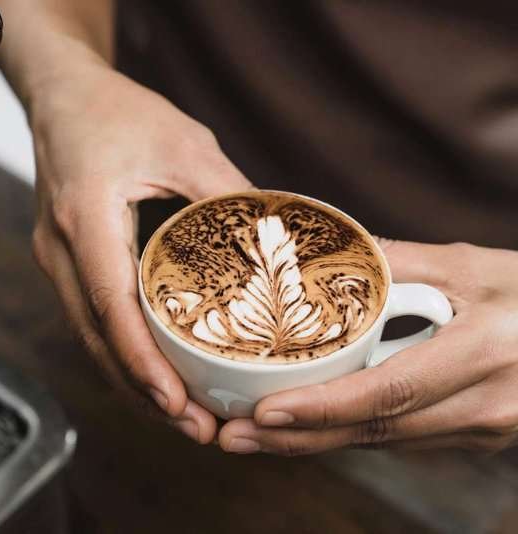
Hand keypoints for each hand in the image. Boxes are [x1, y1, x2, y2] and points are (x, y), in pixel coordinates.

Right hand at [29, 64, 252, 442]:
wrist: (62, 97)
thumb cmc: (114, 112)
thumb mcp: (183, 144)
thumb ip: (228, 194)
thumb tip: (277, 244)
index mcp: (87, 215)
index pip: (109, 301)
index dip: (140, 359)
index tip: (175, 402)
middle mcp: (61, 247)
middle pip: (96, 337)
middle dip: (142, 390)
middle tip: (196, 428)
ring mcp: (55, 258)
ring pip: (89, 337)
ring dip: (131, 381)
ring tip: (182, 416)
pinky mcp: (65, 262)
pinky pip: (88, 320)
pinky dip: (120, 354)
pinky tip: (153, 374)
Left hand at [219, 240, 517, 454]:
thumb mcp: (470, 266)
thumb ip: (395, 261)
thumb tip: (320, 252)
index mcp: (483, 353)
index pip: (389, 390)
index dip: (323, 407)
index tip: (264, 412)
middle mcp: (485, 405)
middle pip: (377, 430)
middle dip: (300, 440)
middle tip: (234, 438)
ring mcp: (483, 430)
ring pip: (385, 441)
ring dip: (318, 442)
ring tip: (255, 437)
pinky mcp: (476, 437)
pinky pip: (402, 438)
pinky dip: (351, 434)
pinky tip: (308, 430)